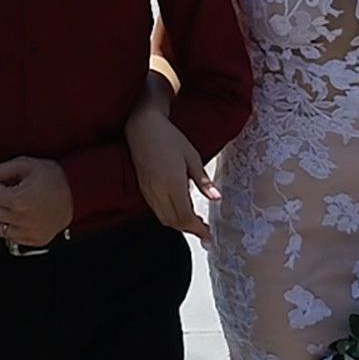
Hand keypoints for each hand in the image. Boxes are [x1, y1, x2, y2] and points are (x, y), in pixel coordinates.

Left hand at [0, 157, 72, 246]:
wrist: (77, 192)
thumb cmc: (51, 176)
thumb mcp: (24, 164)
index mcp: (18, 199)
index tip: (11, 184)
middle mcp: (22, 219)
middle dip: (1, 201)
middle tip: (17, 193)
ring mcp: (29, 232)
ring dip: (6, 216)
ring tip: (21, 206)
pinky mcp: (35, 240)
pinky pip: (12, 238)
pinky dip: (16, 227)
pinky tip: (27, 216)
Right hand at [127, 103, 215, 240]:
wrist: (142, 126)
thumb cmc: (168, 137)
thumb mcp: (192, 156)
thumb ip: (203, 181)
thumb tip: (216, 197)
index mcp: (173, 182)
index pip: (185, 216)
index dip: (197, 228)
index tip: (208, 233)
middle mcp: (159, 190)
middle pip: (174, 221)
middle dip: (189, 229)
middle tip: (204, 229)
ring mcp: (149, 190)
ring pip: (163, 218)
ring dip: (179, 224)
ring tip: (193, 221)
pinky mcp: (143, 188)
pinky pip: (156, 210)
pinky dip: (168, 215)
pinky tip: (178, 209)